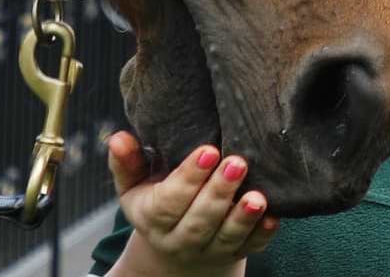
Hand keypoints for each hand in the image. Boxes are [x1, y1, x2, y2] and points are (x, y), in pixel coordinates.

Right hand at [107, 131, 278, 275]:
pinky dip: (262, 234)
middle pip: (199, 221)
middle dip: (218, 193)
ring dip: (243, 217)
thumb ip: (128, 162)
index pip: (168, 203)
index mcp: (154, 219)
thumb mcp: (136, 185)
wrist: (175, 248)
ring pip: (226, 237)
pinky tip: (273, 216)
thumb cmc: (157, 200)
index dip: (188, 178)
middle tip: (238, 162)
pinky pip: (250, 247)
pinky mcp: (235, 252)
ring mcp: (210, 249)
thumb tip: (116, 137)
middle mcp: (180, 239)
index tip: (208, 150)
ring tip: (258, 196)